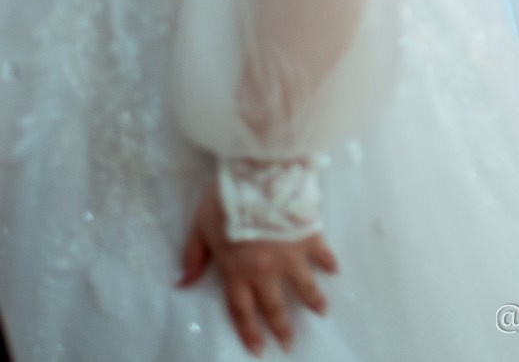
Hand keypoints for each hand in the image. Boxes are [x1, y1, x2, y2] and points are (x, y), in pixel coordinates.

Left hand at [177, 179, 337, 355]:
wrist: (259, 174)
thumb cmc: (226, 198)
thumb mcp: (200, 226)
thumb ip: (193, 256)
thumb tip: (183, 284)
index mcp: (237, 270)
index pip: (242, 310)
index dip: (249, 332)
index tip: (259, 349)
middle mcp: (265, 270)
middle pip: (274, 306)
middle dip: (281, 328)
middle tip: (290, 345)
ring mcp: (290, 255)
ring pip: (304, 287)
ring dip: (313, 301)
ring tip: (322, 312)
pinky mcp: (309, 237)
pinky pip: (322, 254)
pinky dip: (329, 263)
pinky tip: (335, 270)